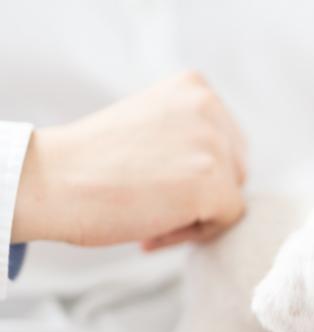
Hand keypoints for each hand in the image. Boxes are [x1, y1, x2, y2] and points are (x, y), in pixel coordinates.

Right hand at [12, 71, 246, 249]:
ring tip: (152, 220)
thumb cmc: (90, 162)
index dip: (198, 173)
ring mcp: (214, 145)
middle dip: (202, 195)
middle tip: (156, 208)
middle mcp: (209, 108)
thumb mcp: (152, 125)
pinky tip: (155, 232)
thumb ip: (190, 136)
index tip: (162, 186)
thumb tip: (227, 175)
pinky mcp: (213, 184)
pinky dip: (196, 234)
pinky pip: (228, 220)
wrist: (51, 182)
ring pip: (231, 196)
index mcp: (195, 88)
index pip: (227, 141)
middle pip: (235, 169)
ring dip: (196, 216)